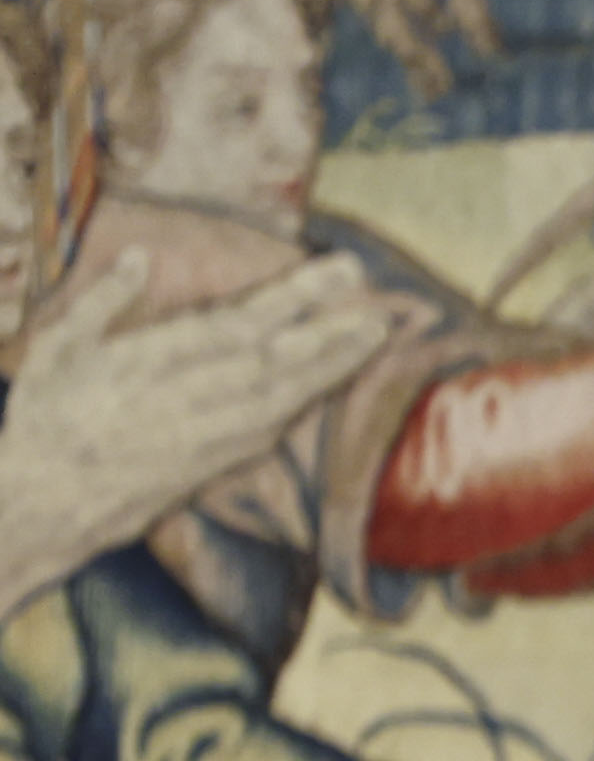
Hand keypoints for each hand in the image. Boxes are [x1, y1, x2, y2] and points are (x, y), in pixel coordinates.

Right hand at [0, 248, 406, 610]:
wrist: (46, 502)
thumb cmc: (46, 417)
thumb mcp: (58, 348)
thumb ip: (104, 300)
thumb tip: (139, 258)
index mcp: (154, 360)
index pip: (241, 321)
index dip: (298, 296)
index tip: (340, 271)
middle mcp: (193, 397)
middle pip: (279, 360)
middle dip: (334, 334)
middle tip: (380, 311)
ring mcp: (210, 435)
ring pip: (286, 394)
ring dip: (333, 367)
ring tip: (372, 337)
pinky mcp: (216, 464)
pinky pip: (272, 427)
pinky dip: (305, 401)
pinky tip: (330, 382)